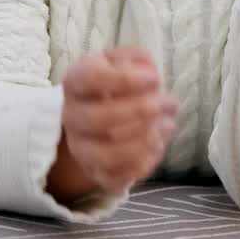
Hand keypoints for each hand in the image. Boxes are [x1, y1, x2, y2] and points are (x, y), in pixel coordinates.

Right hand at [50, 48, 177, 199]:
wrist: (104, 115)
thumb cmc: (119, 84)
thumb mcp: (127, 60)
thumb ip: (138, 59)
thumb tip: (149, 76)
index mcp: (76, 81)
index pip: (90, 79)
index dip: (125, 80)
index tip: (155, 78)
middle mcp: (71, 116)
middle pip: (98, 120)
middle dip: (140, 111)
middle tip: (164, 104)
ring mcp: (81, 148)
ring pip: (107, 154)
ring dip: (145, 140)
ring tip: (168, 124)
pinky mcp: (96, 173)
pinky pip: (116, 178)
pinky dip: (143, 163)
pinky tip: (156, 145)